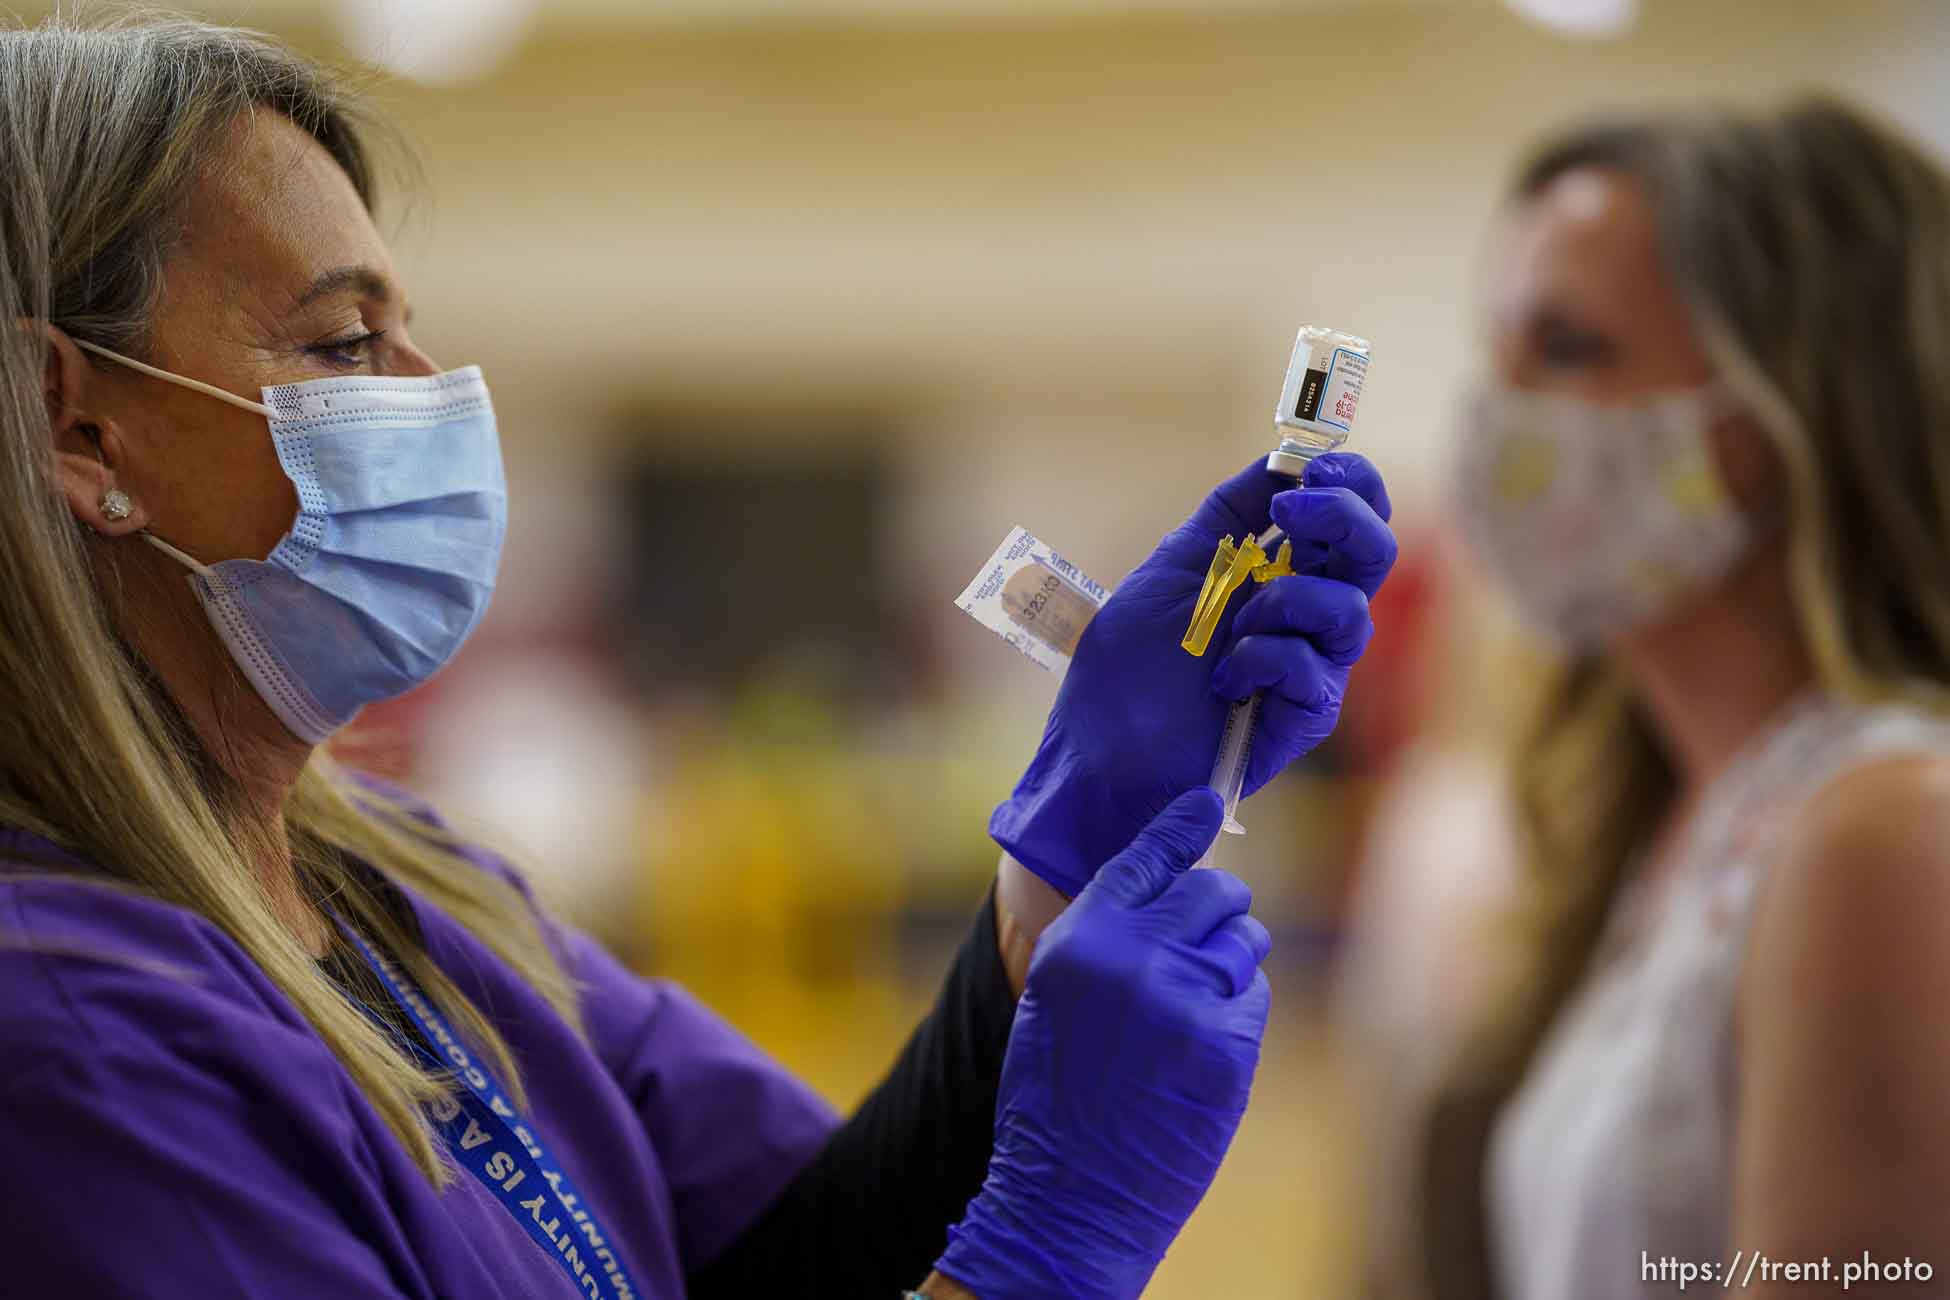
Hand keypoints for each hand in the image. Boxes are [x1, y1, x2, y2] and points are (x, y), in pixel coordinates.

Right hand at [937, 789, 1270, 1299]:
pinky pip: (1252, 999)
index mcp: (1081, 940)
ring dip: (1228, 964)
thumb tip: (1164, 889)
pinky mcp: (1228, 1046)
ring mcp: (1187, 1000)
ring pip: (1243, 944)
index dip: (1182, 827)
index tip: (1206, 804)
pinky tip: (1198, 1051)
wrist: (1069, 1193)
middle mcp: (1135, 957)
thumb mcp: (1054, 997)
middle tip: (1204, 937)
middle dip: (1217, 908)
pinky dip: (1235, 1016)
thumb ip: (1104, 935)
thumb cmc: (1053, 1096)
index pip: (1145, 857)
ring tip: (1189, 1011)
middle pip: (1214, 893)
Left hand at [991, 453, 1395, 895]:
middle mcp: (1305, 617)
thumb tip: (1282, 459)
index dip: (1352, 484)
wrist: (1097, 753)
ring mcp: (1310, 669)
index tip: (1318, 465)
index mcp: (1280, 573)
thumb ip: (1230, 514)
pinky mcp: (1303, 719)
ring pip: (1351, 614)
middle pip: (1374, 554)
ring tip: (1229, 630)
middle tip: (1290, 513)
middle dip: (1342, 520)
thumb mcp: (1174, 568)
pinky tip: (1224, 685)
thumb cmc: (1126, 669)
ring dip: (1285, 603)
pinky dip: (1264, 662)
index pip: (1350, 518)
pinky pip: (1315, 672)